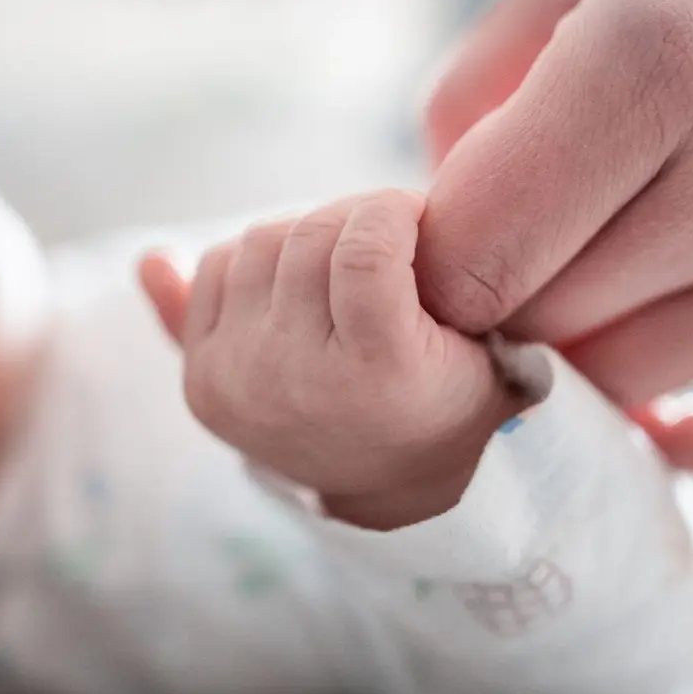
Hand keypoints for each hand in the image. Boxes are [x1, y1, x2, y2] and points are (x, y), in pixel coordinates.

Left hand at [140, 190, 513, 529]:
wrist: (386, 482)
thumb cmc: (444, 399)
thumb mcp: (490, 354)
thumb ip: (466, 288)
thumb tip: (226, 242)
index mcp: (378, 372)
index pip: (364, 251)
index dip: (392, 210)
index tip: (415, 215)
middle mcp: (296, 378)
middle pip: (309, 237)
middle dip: (354, 215)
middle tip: (384, 235)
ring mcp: (239, 378)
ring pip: (261, 241)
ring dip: (307, 234)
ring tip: (344, 265)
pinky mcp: (202, 377)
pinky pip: (216, 268)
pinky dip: (260, 260)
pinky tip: (298, 288)